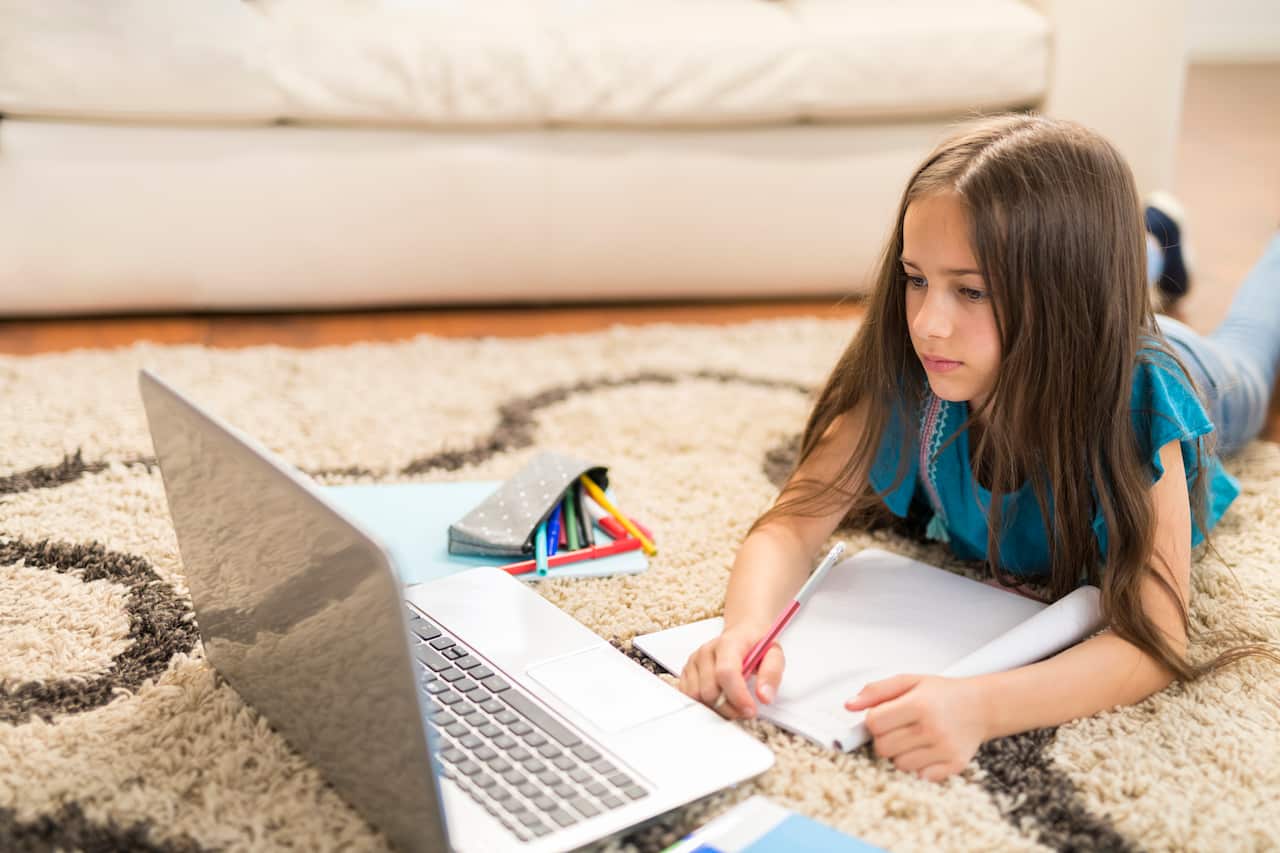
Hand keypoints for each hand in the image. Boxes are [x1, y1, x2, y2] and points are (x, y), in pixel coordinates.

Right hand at [678, 626, 784, 719]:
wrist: (742, 632)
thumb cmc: (756, 644)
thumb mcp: (774, 654)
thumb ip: (772, 674)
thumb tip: (764, 696)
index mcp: (728, 643)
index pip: (726, 672)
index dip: (738, 696)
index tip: (750, 710)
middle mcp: (707, 651)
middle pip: (710, 690)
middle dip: (730, 707)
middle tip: (745, 709)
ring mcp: (694, 661)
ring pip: (697, 696)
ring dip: (716, 708)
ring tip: (733, 703)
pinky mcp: (687, 671)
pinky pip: (688, 695)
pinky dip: (704, 704)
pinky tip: (719, 698)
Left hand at [845, 674, 988, 781]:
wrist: (982, 705)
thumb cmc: (943, 693)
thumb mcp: (909, 681)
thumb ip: (876, 691)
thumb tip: (849, 706)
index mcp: (919, 704)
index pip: (874, 723)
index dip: (874, 720)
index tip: (884, 716)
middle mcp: (932, 728)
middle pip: (883, 748)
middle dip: (885, 738)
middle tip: (900, 727)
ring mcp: (944, 749)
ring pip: (899, 765)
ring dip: (901, 753)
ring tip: (915, 738)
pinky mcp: (954, 765)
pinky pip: (919, 776)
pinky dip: (919, 766)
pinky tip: (927, 750)